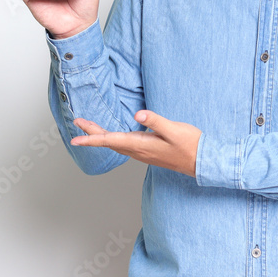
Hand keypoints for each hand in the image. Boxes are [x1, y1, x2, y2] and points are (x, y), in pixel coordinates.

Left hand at [71, 110, 200, 176]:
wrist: (201, 162)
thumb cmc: (190, 145)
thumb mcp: (175, 130)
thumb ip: (156, 121)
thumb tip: (138, 114)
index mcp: (142, 145)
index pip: (111, 140)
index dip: (92, 139)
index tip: (75, 139)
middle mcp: (139, 151)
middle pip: (110, 142)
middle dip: (91, 133)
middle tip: (77, 122)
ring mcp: (143, 153)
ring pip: (116, 144)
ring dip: (100, 137)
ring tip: (89, 128)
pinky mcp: (148, 152)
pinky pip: (124, 146)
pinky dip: (112, 140)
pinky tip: (113, 137)